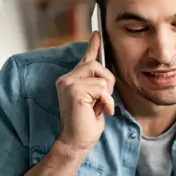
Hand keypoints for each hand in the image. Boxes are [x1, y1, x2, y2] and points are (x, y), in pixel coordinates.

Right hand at [55, 31, 115, 151]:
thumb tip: (106, 73)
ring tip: (99, 107)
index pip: (85, 60)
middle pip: (97, 65)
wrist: (77, 142)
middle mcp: (66, 79)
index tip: (97, 33)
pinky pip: (102, 88)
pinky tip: (101, 111)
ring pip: (102, 77)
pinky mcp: (74, 90)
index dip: (92, 46)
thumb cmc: (86, 125)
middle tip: (104, 100)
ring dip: (107, 95)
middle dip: (108, 82)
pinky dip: (107, 101)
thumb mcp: (96, 100)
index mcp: (72, 80)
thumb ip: (98, 85)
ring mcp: (68, 83)